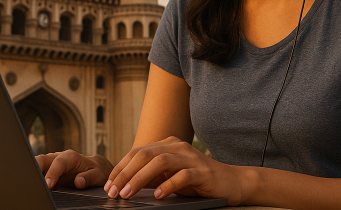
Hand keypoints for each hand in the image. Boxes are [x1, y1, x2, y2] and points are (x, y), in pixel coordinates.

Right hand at [36, 150, 113, 189]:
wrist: (93, 168)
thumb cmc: (96, 171)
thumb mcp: (98, 174)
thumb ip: (88, 177)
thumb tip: (78, 182)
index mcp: (71, 157)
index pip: (59, 162)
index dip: (53, 173)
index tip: (48, 184)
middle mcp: (59, 157)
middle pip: (43, 159)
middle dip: (35, 167)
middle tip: (32, 181)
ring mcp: (51, 163)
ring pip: (37, 164)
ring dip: (32, 172)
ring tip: (29, 183)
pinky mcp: (48, 170)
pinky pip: (38, 171)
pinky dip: (33, 176)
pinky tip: (31, 184)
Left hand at [103, 136, 244, 204]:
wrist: (231, 182)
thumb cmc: (197, 181)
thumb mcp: (170, 177)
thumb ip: (151, 176)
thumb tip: (124, 185)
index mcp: (167, 144)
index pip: (137, 152)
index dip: (120, 168)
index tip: (109, 185)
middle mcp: (177, 146)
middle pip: (144, 154)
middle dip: (125, 173)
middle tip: (113, 192)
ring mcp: (190, 157)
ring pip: (159, 162)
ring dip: (140, 178)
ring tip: (128, 194)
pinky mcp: (202, 171)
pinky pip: (182, 175)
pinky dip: (167, 185)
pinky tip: (158, 196)